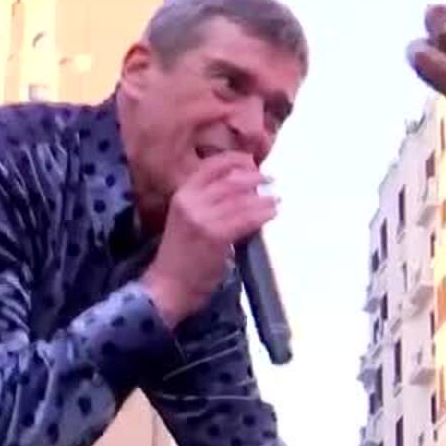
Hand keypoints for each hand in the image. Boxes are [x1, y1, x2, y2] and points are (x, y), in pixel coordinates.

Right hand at [140, 152, 275, 326]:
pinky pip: (246, 219)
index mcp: (182, 194)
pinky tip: (272, 213)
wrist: (169, 285)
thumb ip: (209, 201)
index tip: (252, 162)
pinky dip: (263, 214)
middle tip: (270, 180)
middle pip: (230, 180)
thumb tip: (242, 184)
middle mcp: (191, 201)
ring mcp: (202, 218)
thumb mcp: (188, 218)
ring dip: (264, 198)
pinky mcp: (216, 236)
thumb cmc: (182, 254)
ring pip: (241, 199)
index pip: (211, 166)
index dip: (235, 160)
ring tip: (276, 200)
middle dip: (255, 177)